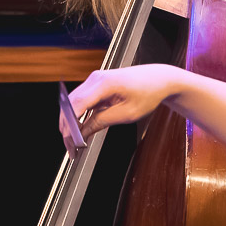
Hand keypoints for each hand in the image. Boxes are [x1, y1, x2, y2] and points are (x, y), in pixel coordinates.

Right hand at [62, 65, 177, 140]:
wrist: (158, 79)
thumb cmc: (147, 93)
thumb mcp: (127, 114)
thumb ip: (102, 122)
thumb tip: (83, 133)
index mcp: (104, 83)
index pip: (77, 104)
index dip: (69, 124)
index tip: (68, 140)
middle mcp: (95, 78)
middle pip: (71, 104)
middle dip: (67, 126)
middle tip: (70, 147)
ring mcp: (94, 80)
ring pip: (73, 102)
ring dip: (70, 121)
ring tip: (73, 142)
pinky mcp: (96, 84)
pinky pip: (81, 101)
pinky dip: (78, 115)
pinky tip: (80, 130)